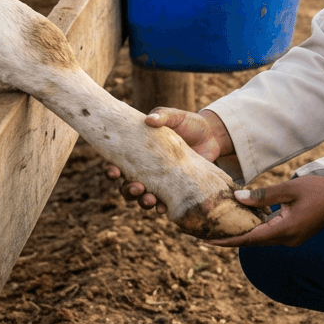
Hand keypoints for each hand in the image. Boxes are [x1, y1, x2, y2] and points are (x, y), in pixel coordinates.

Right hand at [105, 108, 234, 213]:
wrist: (212, 136)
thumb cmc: (188, 124)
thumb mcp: (176, 117)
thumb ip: (163, 115)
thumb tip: (150, 119)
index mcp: (138, 154)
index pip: (118, 165)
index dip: (111, 171)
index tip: (114, 171)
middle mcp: (146, 171)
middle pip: (127, 187)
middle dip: (128, 190)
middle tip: (137, 187)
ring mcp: (160, 182)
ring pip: (143, 198)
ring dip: (143, 201)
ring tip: (151, 200)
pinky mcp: (176, 189)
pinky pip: (165, 203)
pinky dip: (162, 207)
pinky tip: (163, 208)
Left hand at [207, 175, 323, 247]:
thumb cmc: (320, 190)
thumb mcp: (289, 188)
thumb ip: (263, 195)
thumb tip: (237, 198)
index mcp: (284, 230)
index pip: (248, 239)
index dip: (226, 240)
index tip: (206, 241)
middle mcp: (286, 240)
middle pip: (252, 241)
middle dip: (231, 237)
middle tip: (207, 232)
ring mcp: (292, 240)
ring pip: (261, 238)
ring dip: (244, 233)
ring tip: (224, 225)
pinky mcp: (295, 235)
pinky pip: (271, 235)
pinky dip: (257, 229)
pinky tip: (248, 219)